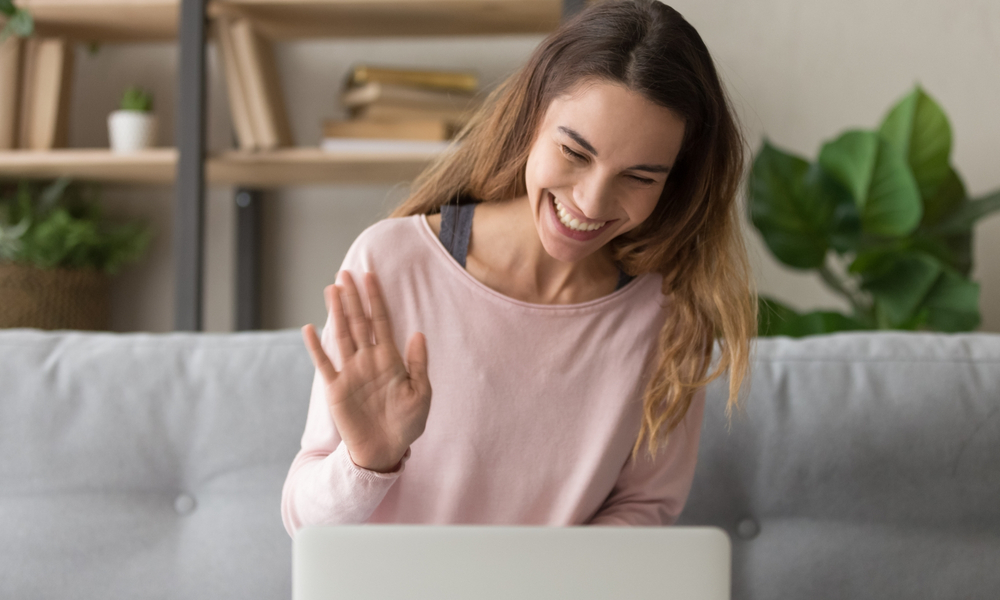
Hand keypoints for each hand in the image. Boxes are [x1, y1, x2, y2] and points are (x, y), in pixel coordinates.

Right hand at [301, 271, 430, 472]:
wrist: (386, 450)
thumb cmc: (407, 423)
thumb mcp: (421, 393)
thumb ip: (418, 364)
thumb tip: (417, 334)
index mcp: (389, 359)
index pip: (381, 321)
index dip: (376, 298)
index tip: (371, 275)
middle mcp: (368, 360)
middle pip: (359, 322)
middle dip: (353, 297)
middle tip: (345, 273)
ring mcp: (350, 372)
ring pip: (341, 335)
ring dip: (336, 312)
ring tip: (331, 289)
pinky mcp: (336, 388)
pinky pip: (324, 364)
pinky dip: (316, 347)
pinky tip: (309, 329)